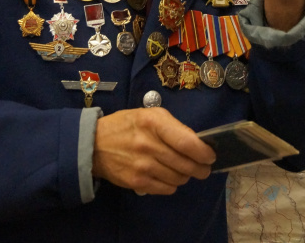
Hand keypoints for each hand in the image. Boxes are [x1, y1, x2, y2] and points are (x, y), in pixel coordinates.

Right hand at [92, 108, 214, 194]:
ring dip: (185, 176)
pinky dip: (172, 185)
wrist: (94, 145)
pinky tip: (167, 176)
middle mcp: (149, 144)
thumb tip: (197, 144)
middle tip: (203, 168)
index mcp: (153, 122)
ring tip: (182, 170)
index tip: (210, 156)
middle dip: (200, 168)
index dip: (204, 152)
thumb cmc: (127, 126)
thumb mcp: (149, 116)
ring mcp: (142, 165)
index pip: (187, 142)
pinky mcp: (137, 182)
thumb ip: (173, 127)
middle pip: (187, 164)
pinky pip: (166, 189)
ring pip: (179, 178)